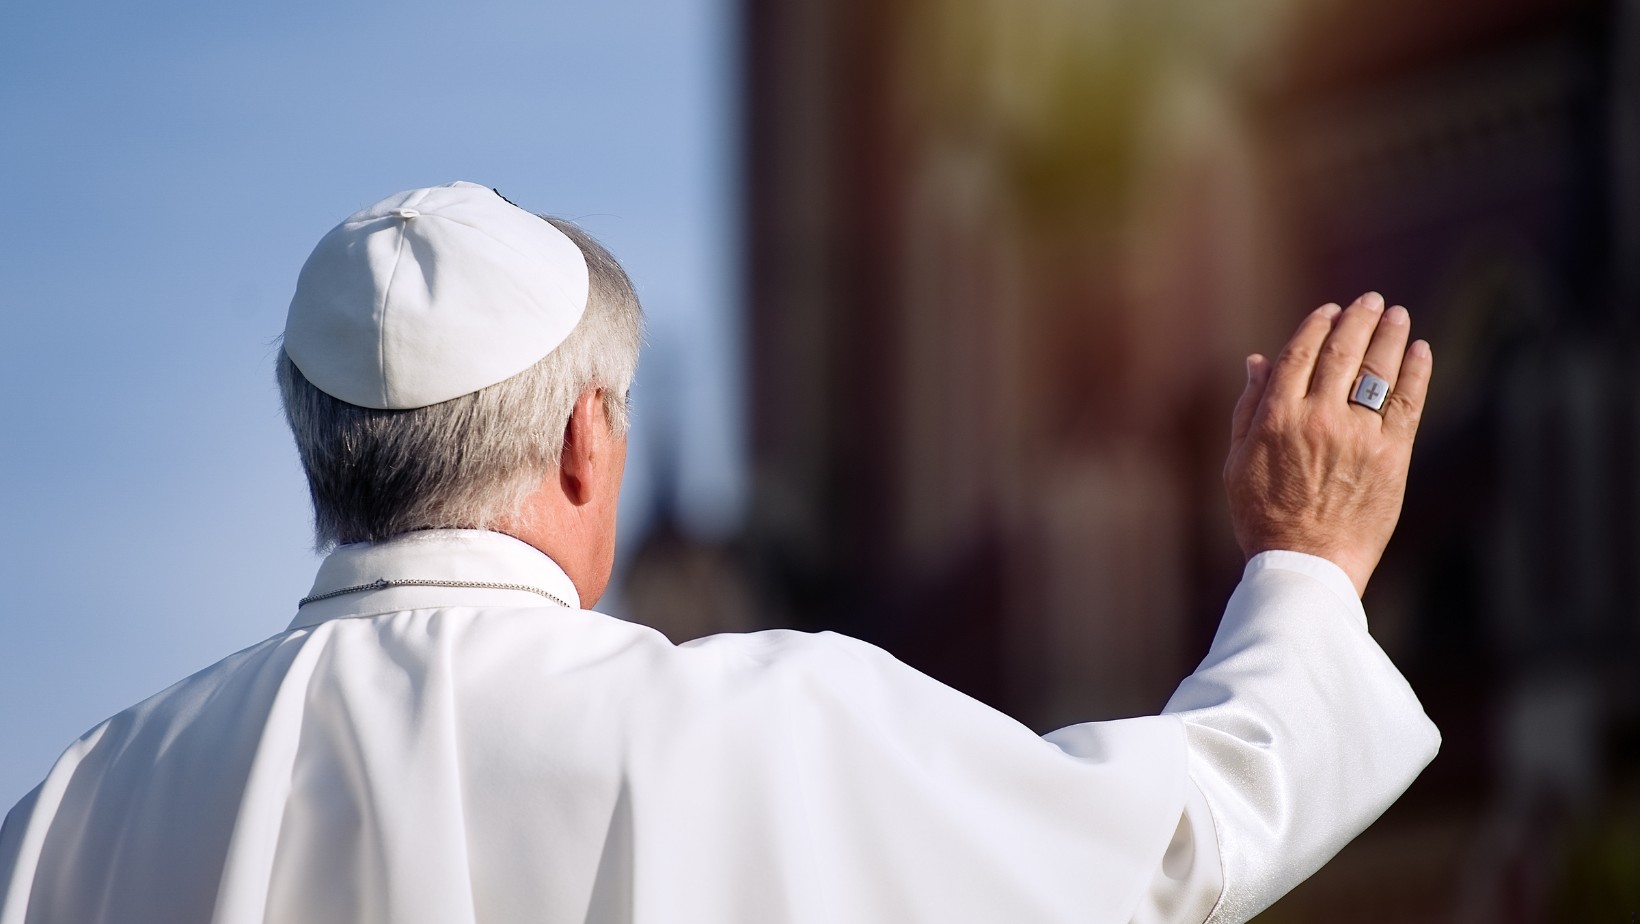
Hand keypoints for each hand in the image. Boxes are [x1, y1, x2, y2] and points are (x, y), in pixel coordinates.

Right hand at [1224, 292, 1432, 595]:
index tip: (1329, 310)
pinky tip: (1419, 350)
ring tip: (1396, 316)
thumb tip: (1258, 361)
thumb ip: (1249, 407)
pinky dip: (1416, 370)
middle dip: (1358, 319)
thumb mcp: (1239, 461)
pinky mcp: (1392, 455)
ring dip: (1389, 335)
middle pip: (1342, 352)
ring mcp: (1357, 435)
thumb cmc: (1264, 516)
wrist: (1307, 564)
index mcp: (1276, 418)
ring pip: (1378, 369)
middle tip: (1370, 301)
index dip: (1317, 325)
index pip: (1301, 353)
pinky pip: (1408, 401)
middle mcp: (1317, 418)